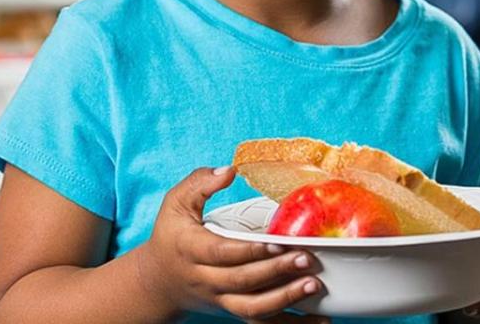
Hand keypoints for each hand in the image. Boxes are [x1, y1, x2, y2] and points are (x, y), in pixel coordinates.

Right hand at [136, 167, 324, 321]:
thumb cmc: (172, 236)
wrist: (160, 281)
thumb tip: (230, 171)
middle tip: (306, 259)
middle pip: (241, 281)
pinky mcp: (232, 310)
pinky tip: (320, 321)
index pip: (221, 253)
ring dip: (284, 299)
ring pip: (252, 308)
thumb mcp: (175, 203)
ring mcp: (220, 299)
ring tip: (312, 285)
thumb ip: (200, 182)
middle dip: (275, 272)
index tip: (277, 243)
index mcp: (191, 249)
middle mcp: (205, 279)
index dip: (250, 251)